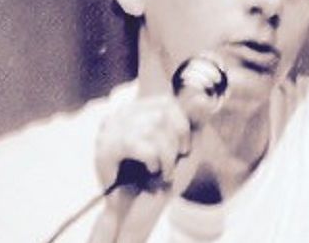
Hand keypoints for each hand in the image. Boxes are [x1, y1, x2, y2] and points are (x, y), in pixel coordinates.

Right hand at [89, 55, 226, 241]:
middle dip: (175, 144)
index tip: (183, 148)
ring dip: (167, 157)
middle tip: (172, 163)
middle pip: (161, 115)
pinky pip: (141, 146)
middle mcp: (121, 114)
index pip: (166, 103)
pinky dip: (155, 161)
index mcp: (138, 109)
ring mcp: (110, 130)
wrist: (138, 212)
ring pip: (153, 129)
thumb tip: (204, 97)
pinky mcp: (104, 150)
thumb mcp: (185, 147)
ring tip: (164, 172)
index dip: (182, 126)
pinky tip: (152, 171)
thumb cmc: (162, 178)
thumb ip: (194, 122)